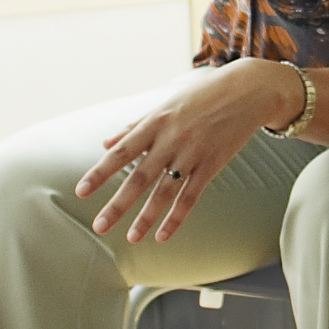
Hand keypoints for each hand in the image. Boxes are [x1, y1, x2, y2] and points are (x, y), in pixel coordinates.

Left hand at [75, 62, 297, 246]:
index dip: (100, 173)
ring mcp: (193, 154)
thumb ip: (135, 126)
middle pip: (139, 178)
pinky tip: (162, 235)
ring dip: (145, 218)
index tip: (80, 192)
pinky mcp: (212, 165)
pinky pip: (191, 197)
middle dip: (117, 205)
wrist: (248, 90)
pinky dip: (176, 218)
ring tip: (131, 238)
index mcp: (155, 123)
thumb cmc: (203, 95)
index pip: (121, 152)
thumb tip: (106, 143)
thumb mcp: (165, 104)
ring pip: (164, 193)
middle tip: (99, 226)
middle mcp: (171, 140)